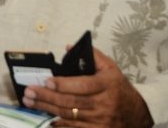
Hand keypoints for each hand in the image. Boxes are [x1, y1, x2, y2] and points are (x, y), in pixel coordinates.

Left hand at [22, 48, 152, 126]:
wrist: (138, 114)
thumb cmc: (119, 88)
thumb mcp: (111, 69)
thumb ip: (92, 56)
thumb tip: (69, 47)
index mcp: (107, 85)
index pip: (82, 85)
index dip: (63, 84)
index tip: (47, 80)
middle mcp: (104, 104)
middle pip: (72, 101)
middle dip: (47, 96)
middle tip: (29, 92)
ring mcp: (101, 120)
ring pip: (70, 115)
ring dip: (48, 109)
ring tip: (31, 102)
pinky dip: (59, 124)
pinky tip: (46, 118)